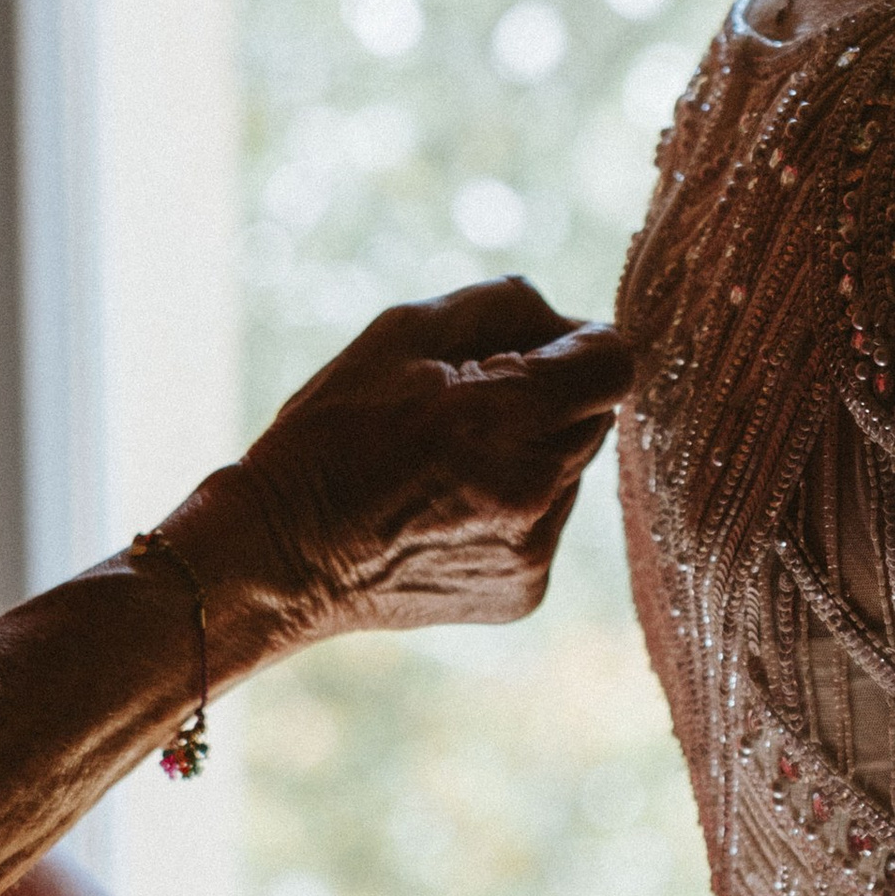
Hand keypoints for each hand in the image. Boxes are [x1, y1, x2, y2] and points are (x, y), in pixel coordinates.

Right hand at [162, 276, 633, 671]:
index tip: (537, 350)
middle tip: (467, 404)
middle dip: (548, 397)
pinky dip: (513, 506)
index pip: (614, 362)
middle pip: (596, 415)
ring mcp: (535, 549)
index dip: (581, 345)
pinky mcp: (527, 590)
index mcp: (504, 418)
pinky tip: (447, 512)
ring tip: (447, 464)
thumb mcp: (399, 334)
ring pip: (570, 470)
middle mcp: (535, 491)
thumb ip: (503, 305)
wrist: (281, 557)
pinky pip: (548, 523)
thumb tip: (572, 320)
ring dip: (530, 452)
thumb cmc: (332, 433)